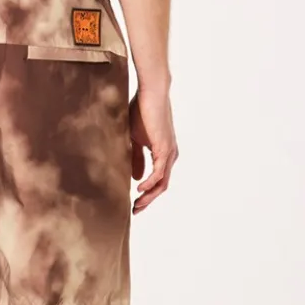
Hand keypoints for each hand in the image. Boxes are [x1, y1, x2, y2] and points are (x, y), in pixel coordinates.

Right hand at [130, 86, 178, 213]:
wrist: (151, 94)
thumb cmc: (142, 112)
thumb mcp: (135, 140)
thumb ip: (136, 159)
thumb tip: (136, 179)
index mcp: (164, 154)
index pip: (158, 181)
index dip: (147, 194)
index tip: (134, 203)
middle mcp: (170, 156)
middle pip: (162, 186)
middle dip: (148, 200)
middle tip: (135, 210)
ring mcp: (169, 153)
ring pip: (162, 183)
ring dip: (149, 196)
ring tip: (136, 205)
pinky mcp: (165, 149)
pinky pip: (160, 173)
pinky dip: (150, 183)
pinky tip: (139, 189)